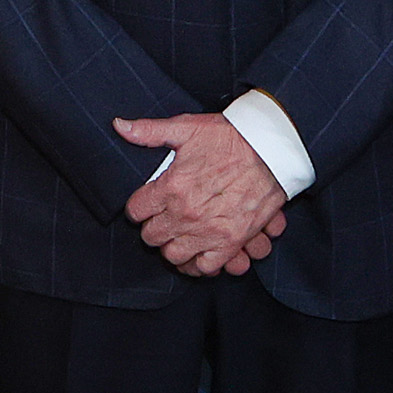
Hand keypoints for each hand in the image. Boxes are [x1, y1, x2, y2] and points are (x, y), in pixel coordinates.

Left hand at [113, 112, 288, 276]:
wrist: (272, 150)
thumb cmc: (231, 137)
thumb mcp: (187, 128)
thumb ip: (150, 131)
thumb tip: (119, 126)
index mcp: (172, 186)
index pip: (136, 211)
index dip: (139, 206)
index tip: (147, 202)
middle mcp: (186, 213)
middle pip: (151, 236)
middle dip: (153, 227)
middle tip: (162, 218)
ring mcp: (208, 231)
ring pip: (173, 255)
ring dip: (172, 246)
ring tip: (178, 235)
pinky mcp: (230, 242)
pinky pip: (204, 267)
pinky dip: (198, 263)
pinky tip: (197, 251)